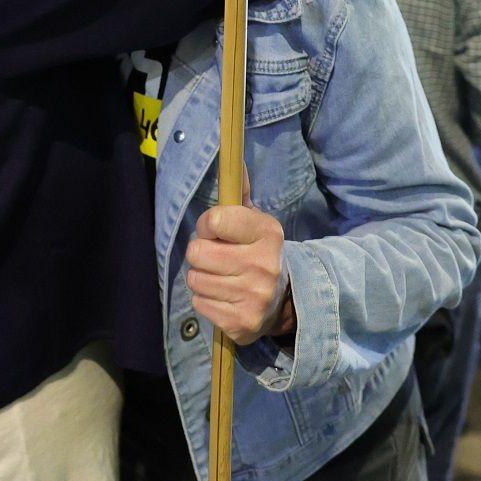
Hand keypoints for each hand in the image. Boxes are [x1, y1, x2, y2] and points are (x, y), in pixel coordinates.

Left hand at [185, 204, 290, 346]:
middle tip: (215, 258)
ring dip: (201, 278)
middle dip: (200, 255)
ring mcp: (254, 296)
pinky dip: (205, 300)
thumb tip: (233, 157)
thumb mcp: (254, 221)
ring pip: (195, 280)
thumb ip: (239, 192)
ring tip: (220, 278)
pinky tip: (222, 297)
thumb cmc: (257, 252)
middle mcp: (264, 264)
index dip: (207, 226)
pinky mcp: (242, 322)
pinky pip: (199, 304)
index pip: (213, 220)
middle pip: (197, 253)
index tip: (216, 233)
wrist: (284, 299)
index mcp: (267, 232)